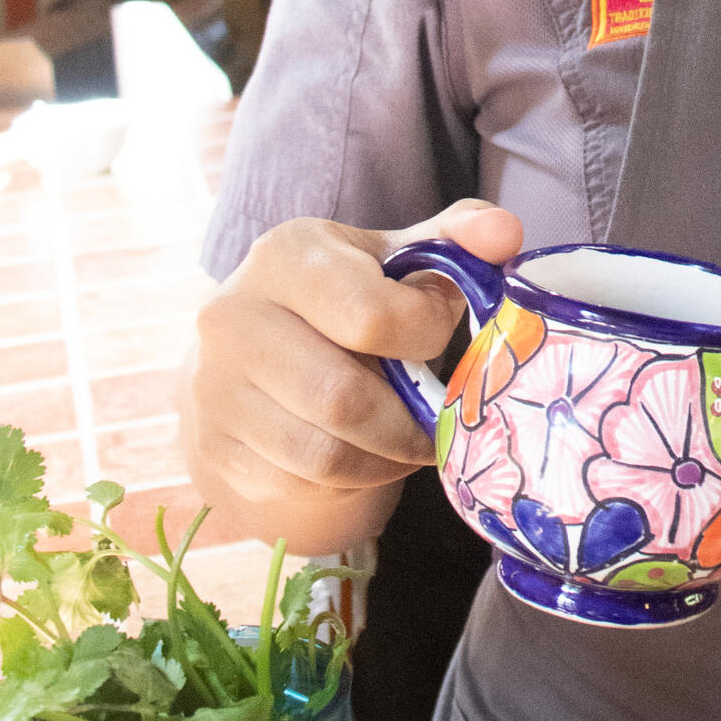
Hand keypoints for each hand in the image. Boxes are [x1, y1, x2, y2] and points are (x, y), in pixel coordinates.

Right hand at [180, 197, 522, 548]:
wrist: (254, 348)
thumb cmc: (344, 296)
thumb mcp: (395, 257)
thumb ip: (456, 240)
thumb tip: (504, 235)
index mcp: (284, 255)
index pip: (372, 317)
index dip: (425, 335)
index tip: (437, 334)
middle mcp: (233, 316)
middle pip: (343, 398)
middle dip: (408, 420)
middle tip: (439, 418)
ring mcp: (215, 386)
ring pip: (323, 454)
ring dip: (384, 458)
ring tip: (407, 440)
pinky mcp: (217, 446)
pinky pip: (301, 485)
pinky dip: (351, 481)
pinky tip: (366, 454)